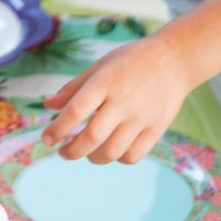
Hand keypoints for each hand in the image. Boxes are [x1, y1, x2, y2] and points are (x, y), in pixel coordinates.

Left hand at [42, 34, 194, 164]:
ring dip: (93, 157)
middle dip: (72, 150)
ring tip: (86, 152)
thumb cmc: (130, 61)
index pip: (75, 111)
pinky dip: (117, 158)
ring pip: (112, 151)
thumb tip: (48, 105)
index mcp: (105, 82)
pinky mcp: (156, 129)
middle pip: (92, 137)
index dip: (57, 129)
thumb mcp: (99, 66)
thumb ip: (74, 88)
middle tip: (63, 152)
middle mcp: (122, 102)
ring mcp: (141, 118)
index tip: (47, 139)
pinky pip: (133, 155)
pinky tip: (111, 151)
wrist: (173, 61)